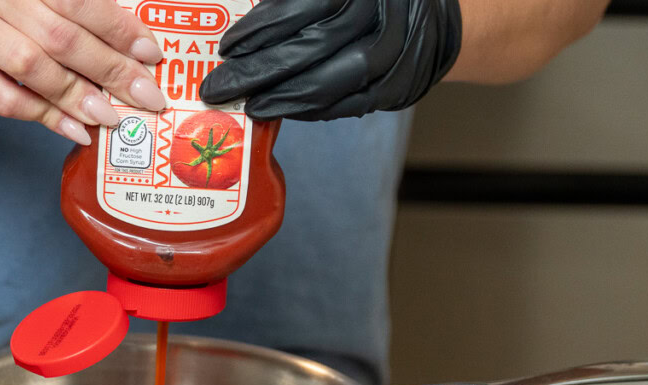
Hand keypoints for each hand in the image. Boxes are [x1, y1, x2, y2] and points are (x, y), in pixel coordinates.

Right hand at [0, 0, 167, 143]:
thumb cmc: (11, 5)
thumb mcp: (46, 0)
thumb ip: (84, 19)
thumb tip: (135, 57)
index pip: (80, 2)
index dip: (119, 30)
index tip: (150, 55)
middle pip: (61, 38)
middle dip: (110, 71)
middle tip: (144, 96)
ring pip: (31, 67)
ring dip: (77, 97)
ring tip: (110, 116)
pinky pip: (4, 98)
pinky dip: (45, 117)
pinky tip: (75, 128)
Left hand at [198, 0, 460, 120]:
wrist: (428, 18)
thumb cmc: (359, 2)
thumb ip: (287, 5)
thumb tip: (242, 28)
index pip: (306, 5)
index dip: (262, 28)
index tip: (227, 47)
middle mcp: (381, 16)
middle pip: (313, 49)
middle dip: (260, 73)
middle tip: (218, 88)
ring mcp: (394, 54)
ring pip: (333, 83)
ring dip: (283, 99)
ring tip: (249, 106)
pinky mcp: (397, 88)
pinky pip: (348, 106)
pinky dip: (310, 111)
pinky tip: (281, 110)